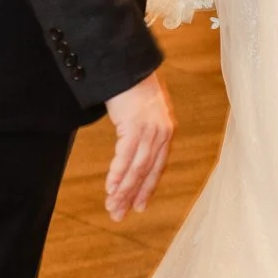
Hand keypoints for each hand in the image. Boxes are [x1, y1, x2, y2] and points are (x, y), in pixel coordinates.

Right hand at [103, 70, 174, 219]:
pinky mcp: (136, 125)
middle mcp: (163, 132)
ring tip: (112, 206)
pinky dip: (118, 173)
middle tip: (119, 215)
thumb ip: (141, 129)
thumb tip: (132, 147)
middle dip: (132, 196)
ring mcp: (151, 129)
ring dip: (123, 190)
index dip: (147, 188)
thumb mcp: (143, 110)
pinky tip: (111, 187)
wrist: (129, 63)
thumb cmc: (132, 85)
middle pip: (147, 172)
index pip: (157, 167)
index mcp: (166, 131)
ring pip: (137, 168)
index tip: (138, 206)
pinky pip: (126, 155)